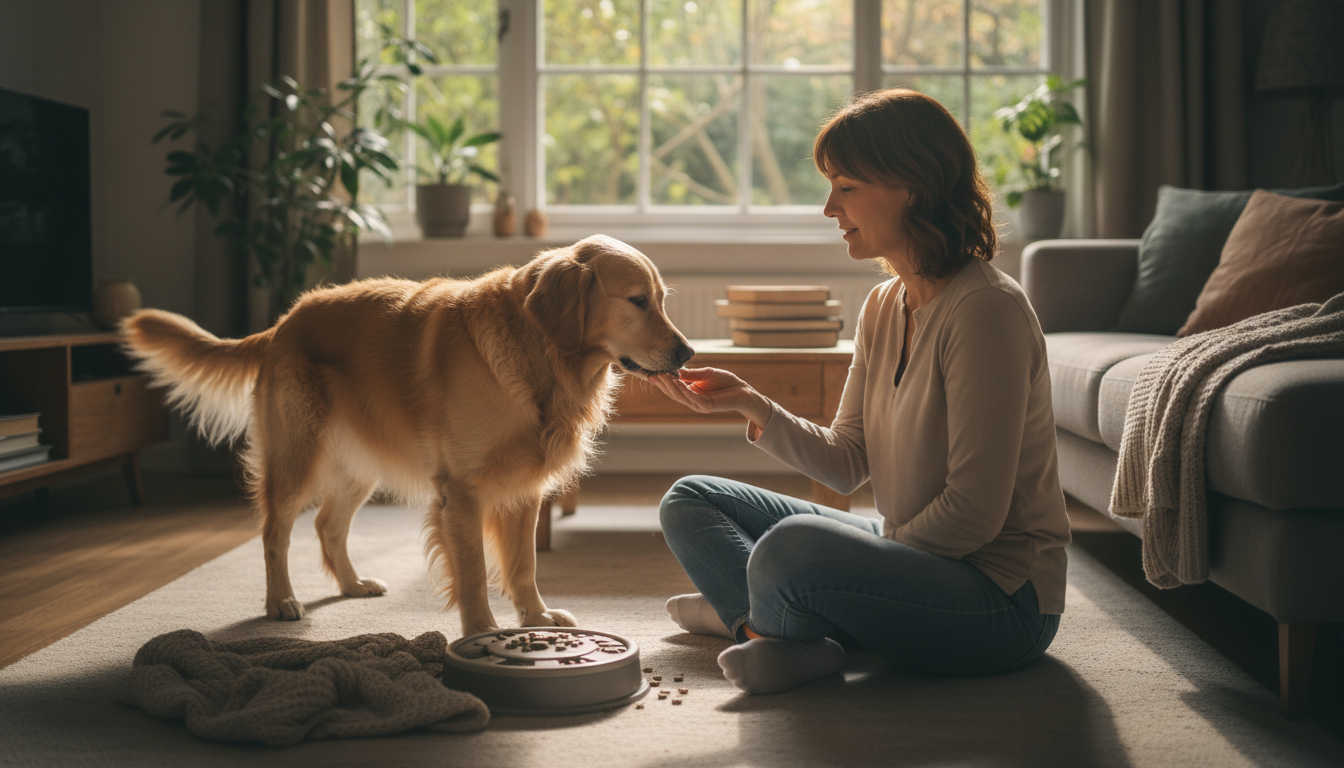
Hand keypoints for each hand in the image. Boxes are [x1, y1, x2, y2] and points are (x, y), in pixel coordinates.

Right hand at [649, 367, 772, 429]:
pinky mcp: (707, 406)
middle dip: (662, 383)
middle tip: (652, 373)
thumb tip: (674, 370)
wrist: (743, 391)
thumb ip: (691, 374)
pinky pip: (692, 398)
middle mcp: (692, 400)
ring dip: (670, 386)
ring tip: (662, 376)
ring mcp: (699, 404)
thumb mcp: (706, 374)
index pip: (672, 387)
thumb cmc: (725, 382)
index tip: (650, 372)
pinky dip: (684, 390)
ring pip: (680, 396)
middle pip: (673, 393)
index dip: (662, 381)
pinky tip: (677, 382)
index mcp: (691, 392)